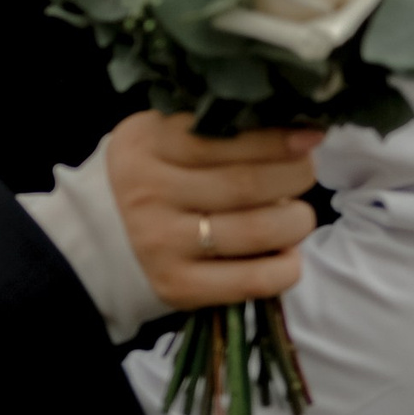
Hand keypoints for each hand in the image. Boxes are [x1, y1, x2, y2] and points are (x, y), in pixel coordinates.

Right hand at [105, 111, 320, 311]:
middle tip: (305, 173)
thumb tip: (293, 132)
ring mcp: (161, 243)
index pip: (221, 138)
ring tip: (299, 215)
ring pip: (254, 231)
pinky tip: (289, 255)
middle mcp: (148, 193)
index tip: (308, 138)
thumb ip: (213, 129)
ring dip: (295, 222)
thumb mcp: (165, 137)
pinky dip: (285, 267)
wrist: (106, 234)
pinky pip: (251, 281)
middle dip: (292, 176)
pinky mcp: (178, 286)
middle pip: (244, 184)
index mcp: (146, 145)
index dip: (274, 139)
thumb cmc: (155, 176)